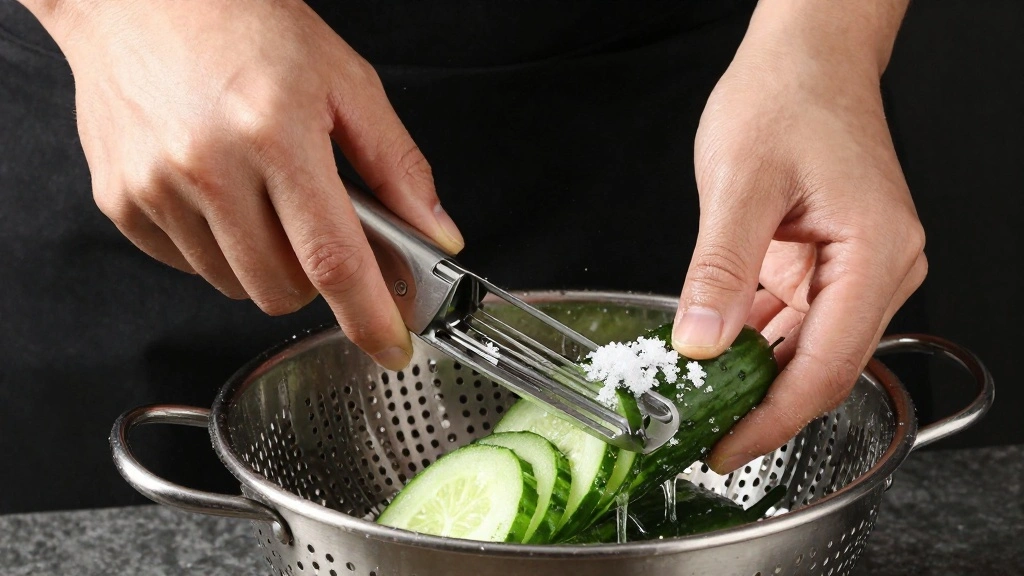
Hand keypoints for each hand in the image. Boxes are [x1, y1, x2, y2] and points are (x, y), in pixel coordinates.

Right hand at [38, 0, 463, 369]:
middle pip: (281, 289)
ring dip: (265, 263)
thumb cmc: (245, 24)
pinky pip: (188, 266)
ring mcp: (155, 188)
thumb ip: (398, 166)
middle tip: (318, 227)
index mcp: (274, 133)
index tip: (391, 345)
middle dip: (316, 279)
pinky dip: (217, 247)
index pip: (333, 258)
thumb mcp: (345, 82)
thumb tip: (437, 234)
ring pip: (234, 285)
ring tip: (262, 194)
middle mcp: (207, 167)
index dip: (369, 315)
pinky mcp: (121, 201)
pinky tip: (218, 192)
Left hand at [671, 4, 924, 472]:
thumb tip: (700, 344)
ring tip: (702, 402)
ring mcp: (859, 268)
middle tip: (704, 434)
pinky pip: (797, 320)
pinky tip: (718, 355)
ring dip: (757, 378)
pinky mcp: (832, 262)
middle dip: (763, 408)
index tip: (726, 450)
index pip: (827, 367)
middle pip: (823, 367)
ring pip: (808, 348)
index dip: (773, 420)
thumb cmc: (786, 98)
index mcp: (876, 255)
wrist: (806, 57)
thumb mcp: (739, 184)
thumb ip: (720, 269)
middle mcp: (881, 269)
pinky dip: (758, 341)